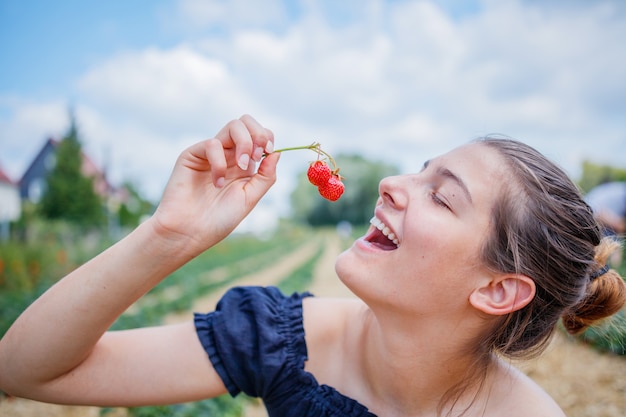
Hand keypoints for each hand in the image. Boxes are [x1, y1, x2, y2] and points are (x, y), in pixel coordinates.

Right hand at [151, 114, 279, 254]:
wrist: (189, 233)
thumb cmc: (218, 220)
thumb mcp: (249, 198)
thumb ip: (265, 176)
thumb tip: (278, 152)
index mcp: (244, 164)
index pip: (259, 135)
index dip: (267, 138)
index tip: (269, 151)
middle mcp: (228, 155)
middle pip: (246, 122)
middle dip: (258, 133)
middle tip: (257, 155)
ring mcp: (211, 153)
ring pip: (233, 126)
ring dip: (245, 143)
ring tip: (243, 166)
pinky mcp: (192, 155)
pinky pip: (212, 144)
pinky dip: (220, 162)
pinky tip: (217, 183)